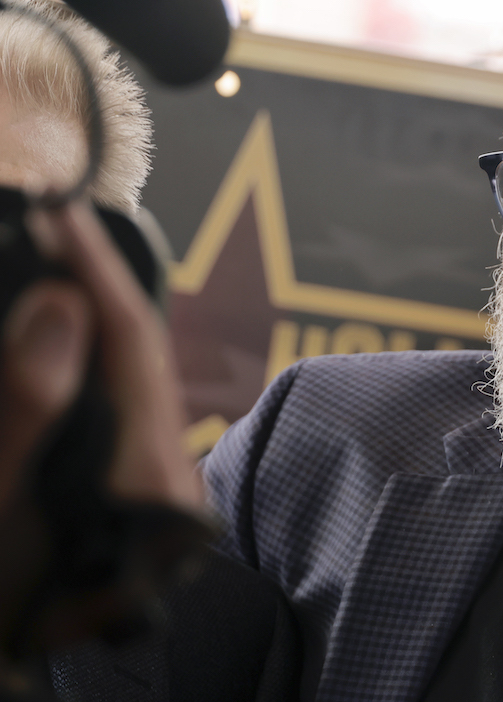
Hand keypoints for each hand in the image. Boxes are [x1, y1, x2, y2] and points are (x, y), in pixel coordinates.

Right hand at [1, 199, 201, 511]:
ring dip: (96, 323)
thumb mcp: (2, 503)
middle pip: (140, 355)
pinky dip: (94, 368)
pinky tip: (64, 344)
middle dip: (98, 284)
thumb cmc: (1, 610)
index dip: (95, 269)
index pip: (131, 340)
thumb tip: (61, 305)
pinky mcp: (141, 500)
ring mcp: (161, 493)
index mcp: (142, 472)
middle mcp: (168, 480)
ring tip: (56, 265)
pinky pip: (124, 411)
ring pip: (133, 381)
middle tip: (53, 221)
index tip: (62, 210)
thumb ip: (32, 402)